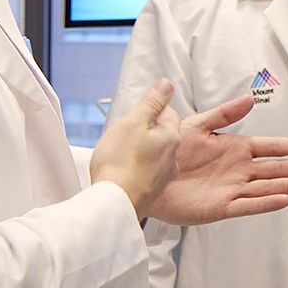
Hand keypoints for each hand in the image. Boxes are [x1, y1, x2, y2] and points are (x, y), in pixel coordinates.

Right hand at [90, 80, 181, 224]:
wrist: (114, 203)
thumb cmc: (120, 162)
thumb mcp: (134, 122)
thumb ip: (152, 102)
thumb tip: (167, 84)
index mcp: (171, 137)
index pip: (169, 113)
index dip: (151, 110)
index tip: (137, 114)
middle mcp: (172, 158)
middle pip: (162, 134)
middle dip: (145, 131)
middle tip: (125, 133)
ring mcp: (163, 177)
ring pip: (155, 154)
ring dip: (141, 150)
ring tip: (121, 152)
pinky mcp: (151, 191)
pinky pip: (147, 172)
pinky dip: (137, 168)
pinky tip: (122, 170)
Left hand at [143, 93, 287, 225]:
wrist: (146, 175)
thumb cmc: (170, 150)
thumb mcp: (198, 125)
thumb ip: (225, 114)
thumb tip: (249, 99)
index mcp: (235, 149)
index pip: (270, 147)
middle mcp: (238, 170)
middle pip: (274, 169)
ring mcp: (232, 189)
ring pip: (266, 187)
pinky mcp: (220, 207)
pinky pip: (247, 205)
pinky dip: (265, 203)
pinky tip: (283, 200)